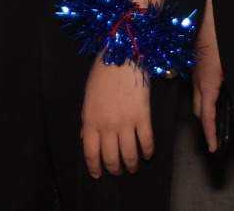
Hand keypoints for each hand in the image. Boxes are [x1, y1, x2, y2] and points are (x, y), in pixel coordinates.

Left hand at [81, 59, 152, 178]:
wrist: (122, 58)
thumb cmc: (102, 75)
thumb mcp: (88, 98)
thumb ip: (87, 120)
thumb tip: (86, 138)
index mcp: (90, 121)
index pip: (90, 152)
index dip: (94, 167)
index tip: (98, 175)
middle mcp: (107, 126)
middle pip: (111, 158)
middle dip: (114, 169)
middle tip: (118, 171)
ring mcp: (126, 123)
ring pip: (129, 154)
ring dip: (131, 165)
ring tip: (133, 167)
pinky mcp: (143, 118)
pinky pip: (146, 142)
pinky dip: (147, 152)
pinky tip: (147, 154)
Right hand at [192, 0, 223, 151]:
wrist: (210, 4)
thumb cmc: (224, 30)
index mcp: (209, 80)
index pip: (207, 115)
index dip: (210, 133)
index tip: (213, 148)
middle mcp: (199, 77)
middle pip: (199, 109)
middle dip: (206, 124)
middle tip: (216, 136)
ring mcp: (195, 68)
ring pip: (197, 96)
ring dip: (204, 109)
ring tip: (215, 118)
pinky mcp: (195, 60)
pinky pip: (197, 84)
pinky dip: (203, 95)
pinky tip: (212, 92)